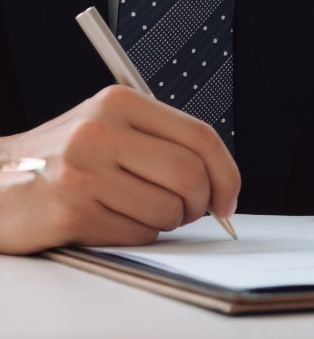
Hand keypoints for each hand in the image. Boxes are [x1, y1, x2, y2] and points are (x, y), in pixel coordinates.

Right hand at [0, 86, 240, 254]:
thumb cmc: (60, 160)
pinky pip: (136, 234)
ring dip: (163, 222)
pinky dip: (134, 236)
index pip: (201, 136)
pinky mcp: (71, 210)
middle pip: (190, 175)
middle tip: (187, 212)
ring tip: (134, 212)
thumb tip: (219, 180)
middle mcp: (100, 131)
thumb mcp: (108, 129)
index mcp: (119, 103)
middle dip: (199, 204)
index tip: (228, 198)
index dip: (226, 174)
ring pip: (167, 210)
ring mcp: (83, 171)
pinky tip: (107, 221)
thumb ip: (161, 143)